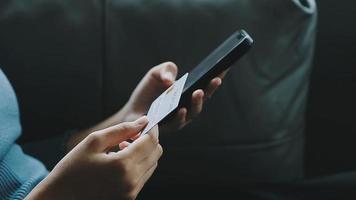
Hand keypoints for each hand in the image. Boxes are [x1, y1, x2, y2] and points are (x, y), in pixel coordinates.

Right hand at [27, 117, 161, 199]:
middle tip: (131, 135)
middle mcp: (131, 181)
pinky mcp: (128, 199)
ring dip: (143, 153)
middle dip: (148, 140)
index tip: (148, 121)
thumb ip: (122, 129)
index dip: (152, 128)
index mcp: (123, 165)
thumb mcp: (93, 142)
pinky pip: (143, 177)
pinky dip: (138, 165)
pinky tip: (120, 161)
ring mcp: (131, 193)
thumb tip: (143, 121)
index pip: (151, 141)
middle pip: (156, 153)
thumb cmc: (71, 169)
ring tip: (122, 147)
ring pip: (152, 165)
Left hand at [123, 62, 224, 131]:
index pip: (206, 83)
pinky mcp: (169, 127)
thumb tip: (172, 81)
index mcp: (188, 92)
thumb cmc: (148, 93)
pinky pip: (177, 123)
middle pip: (204, 97)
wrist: (132, 112)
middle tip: (216, 79)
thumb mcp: (156, 74)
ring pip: (194, 112)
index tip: (225, 66)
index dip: (217, 75)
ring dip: (198, 102)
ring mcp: (181, 118)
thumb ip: (166, 70)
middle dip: (211, 88)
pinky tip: (181, 109)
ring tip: (199, 92)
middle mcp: (188, 105)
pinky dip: (180, 116)